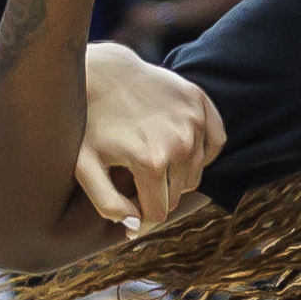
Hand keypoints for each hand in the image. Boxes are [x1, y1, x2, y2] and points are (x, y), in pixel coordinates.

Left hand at [73, 42, 226, 231]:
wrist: (103, 73)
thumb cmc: (89, 123)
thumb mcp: (84, 167)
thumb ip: (107, 204)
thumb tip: (135, 226)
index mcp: (151, 162)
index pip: (158, 212)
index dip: (143, 221)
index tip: (133, 221)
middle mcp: (181, 144)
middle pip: (177, 195)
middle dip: (157, 197)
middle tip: (137, 187)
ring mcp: (195, 122)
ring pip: (196, 173)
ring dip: (177, 176)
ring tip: (154, 165)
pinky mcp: (202, 104)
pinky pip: (215, 144)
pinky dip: (203, 154)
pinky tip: (182, 151)